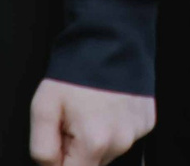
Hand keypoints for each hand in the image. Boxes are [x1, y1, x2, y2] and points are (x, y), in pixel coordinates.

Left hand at [28, 80, 154, 165]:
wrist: (110, 36)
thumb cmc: (75, 71)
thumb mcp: (43, 107)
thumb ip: (42, 150)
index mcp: (94, 142)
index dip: (60, 161)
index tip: (59, 141)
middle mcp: (121, 142)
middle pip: (91, 164)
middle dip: (77, 150)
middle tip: (72, 120)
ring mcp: (137, 131)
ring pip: (108, 151)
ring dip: (96, 139)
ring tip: (90, 109)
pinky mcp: (147, 121)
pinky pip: (124, 135)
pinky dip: (113, 126)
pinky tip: (107, 105)